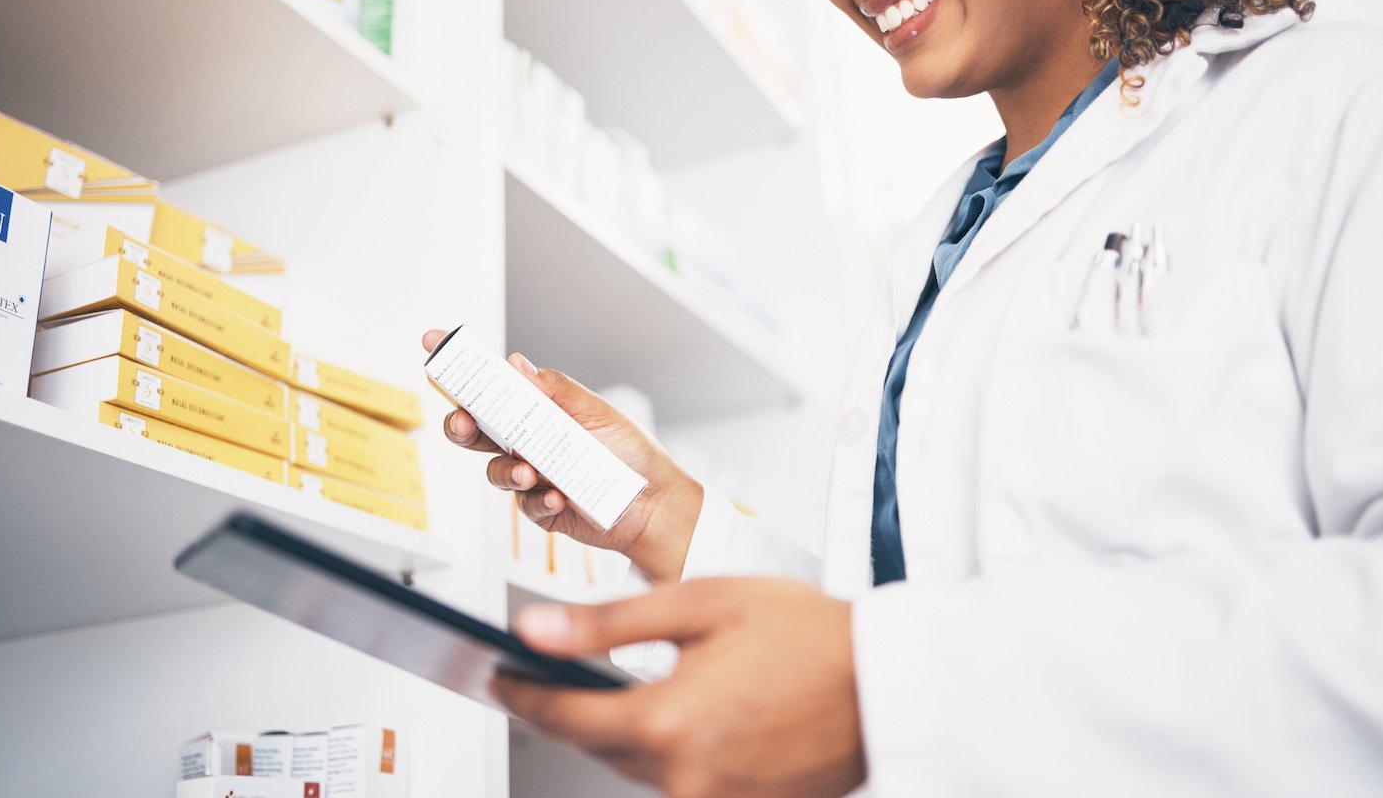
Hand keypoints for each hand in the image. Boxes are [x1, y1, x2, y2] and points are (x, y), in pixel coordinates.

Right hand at [422, 329, 702, 583]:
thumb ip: (553, 391)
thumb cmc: (629, 451)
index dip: (461, 369)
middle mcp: (528, 442)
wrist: (654, 500)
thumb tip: (515, 364)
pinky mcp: (540, 507)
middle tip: (464, 422)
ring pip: (494, 470)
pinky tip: (559, 494)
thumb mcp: (594, 411)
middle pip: (477, 431)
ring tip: (530, 471)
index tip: (433, 344)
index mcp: (538, 411)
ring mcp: (531, 475)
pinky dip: (539, 497)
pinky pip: (525, 503)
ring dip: (506, 469)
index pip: (492, 388)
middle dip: (462, 425)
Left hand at [493, 578, 865, 797]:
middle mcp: (686, 778)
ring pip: (640, 770)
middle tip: (554, 676)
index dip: (521, 695)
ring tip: (639, 689)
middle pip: (599, 748)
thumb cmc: (807, 634)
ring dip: (628, 734)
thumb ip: (607, 622)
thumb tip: (534, 630)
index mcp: (668, 722)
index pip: (564, 716)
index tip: (497, 677)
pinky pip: (683, 786)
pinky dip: (674, 755)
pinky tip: (694, 717)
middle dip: (574, 711)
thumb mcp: (701, 603)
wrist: (885, 680)